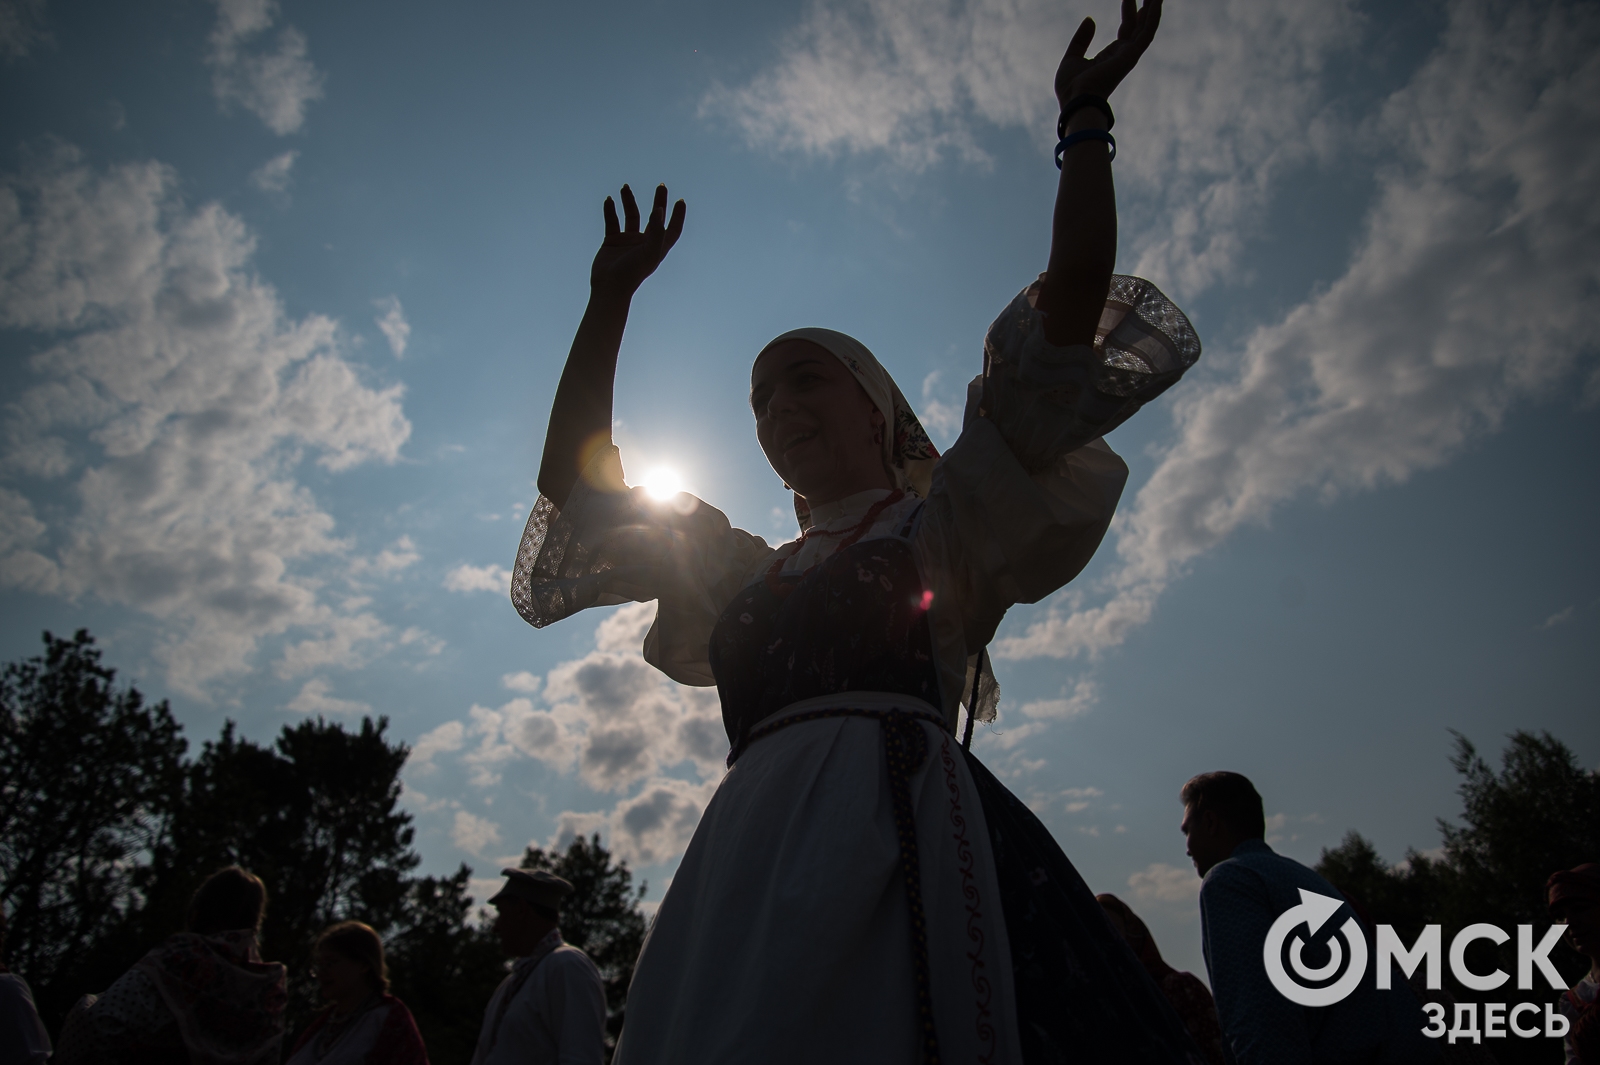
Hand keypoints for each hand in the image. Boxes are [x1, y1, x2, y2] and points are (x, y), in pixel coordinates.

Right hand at [590, 183, 686, 298]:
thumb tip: (659, 210)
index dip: (678, 216)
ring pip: (631, 215)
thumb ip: (657, 231)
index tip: (681, 201)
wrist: (609, 286)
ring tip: (625, 187)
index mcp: (657, 246)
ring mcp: (628, 241)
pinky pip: (612, 221)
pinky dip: (610, 210)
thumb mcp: (650, 252)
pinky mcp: (612, 241)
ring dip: (629, 201)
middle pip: (654, 217)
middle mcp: (644, 242)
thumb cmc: (633, 273)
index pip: (672, 229)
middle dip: (659, 201)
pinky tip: (609, 200)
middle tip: (661, 186)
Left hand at [1054, 0, 1160, 107]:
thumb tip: (1090, 19)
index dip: (1128, 12)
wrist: (1076, 101)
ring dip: (1153, 9)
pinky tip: (1157, 1)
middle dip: (1144, 8)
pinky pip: (1147, 32)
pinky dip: (1153, 16)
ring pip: (1146, 27)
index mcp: (1110, 56)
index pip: (1125, 30)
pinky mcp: (1131, 55)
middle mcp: (1123, 55)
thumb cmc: (1071, 88)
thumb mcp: (1072, 57)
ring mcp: (1129, 55)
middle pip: (1138, 26)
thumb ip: (1081, 39)